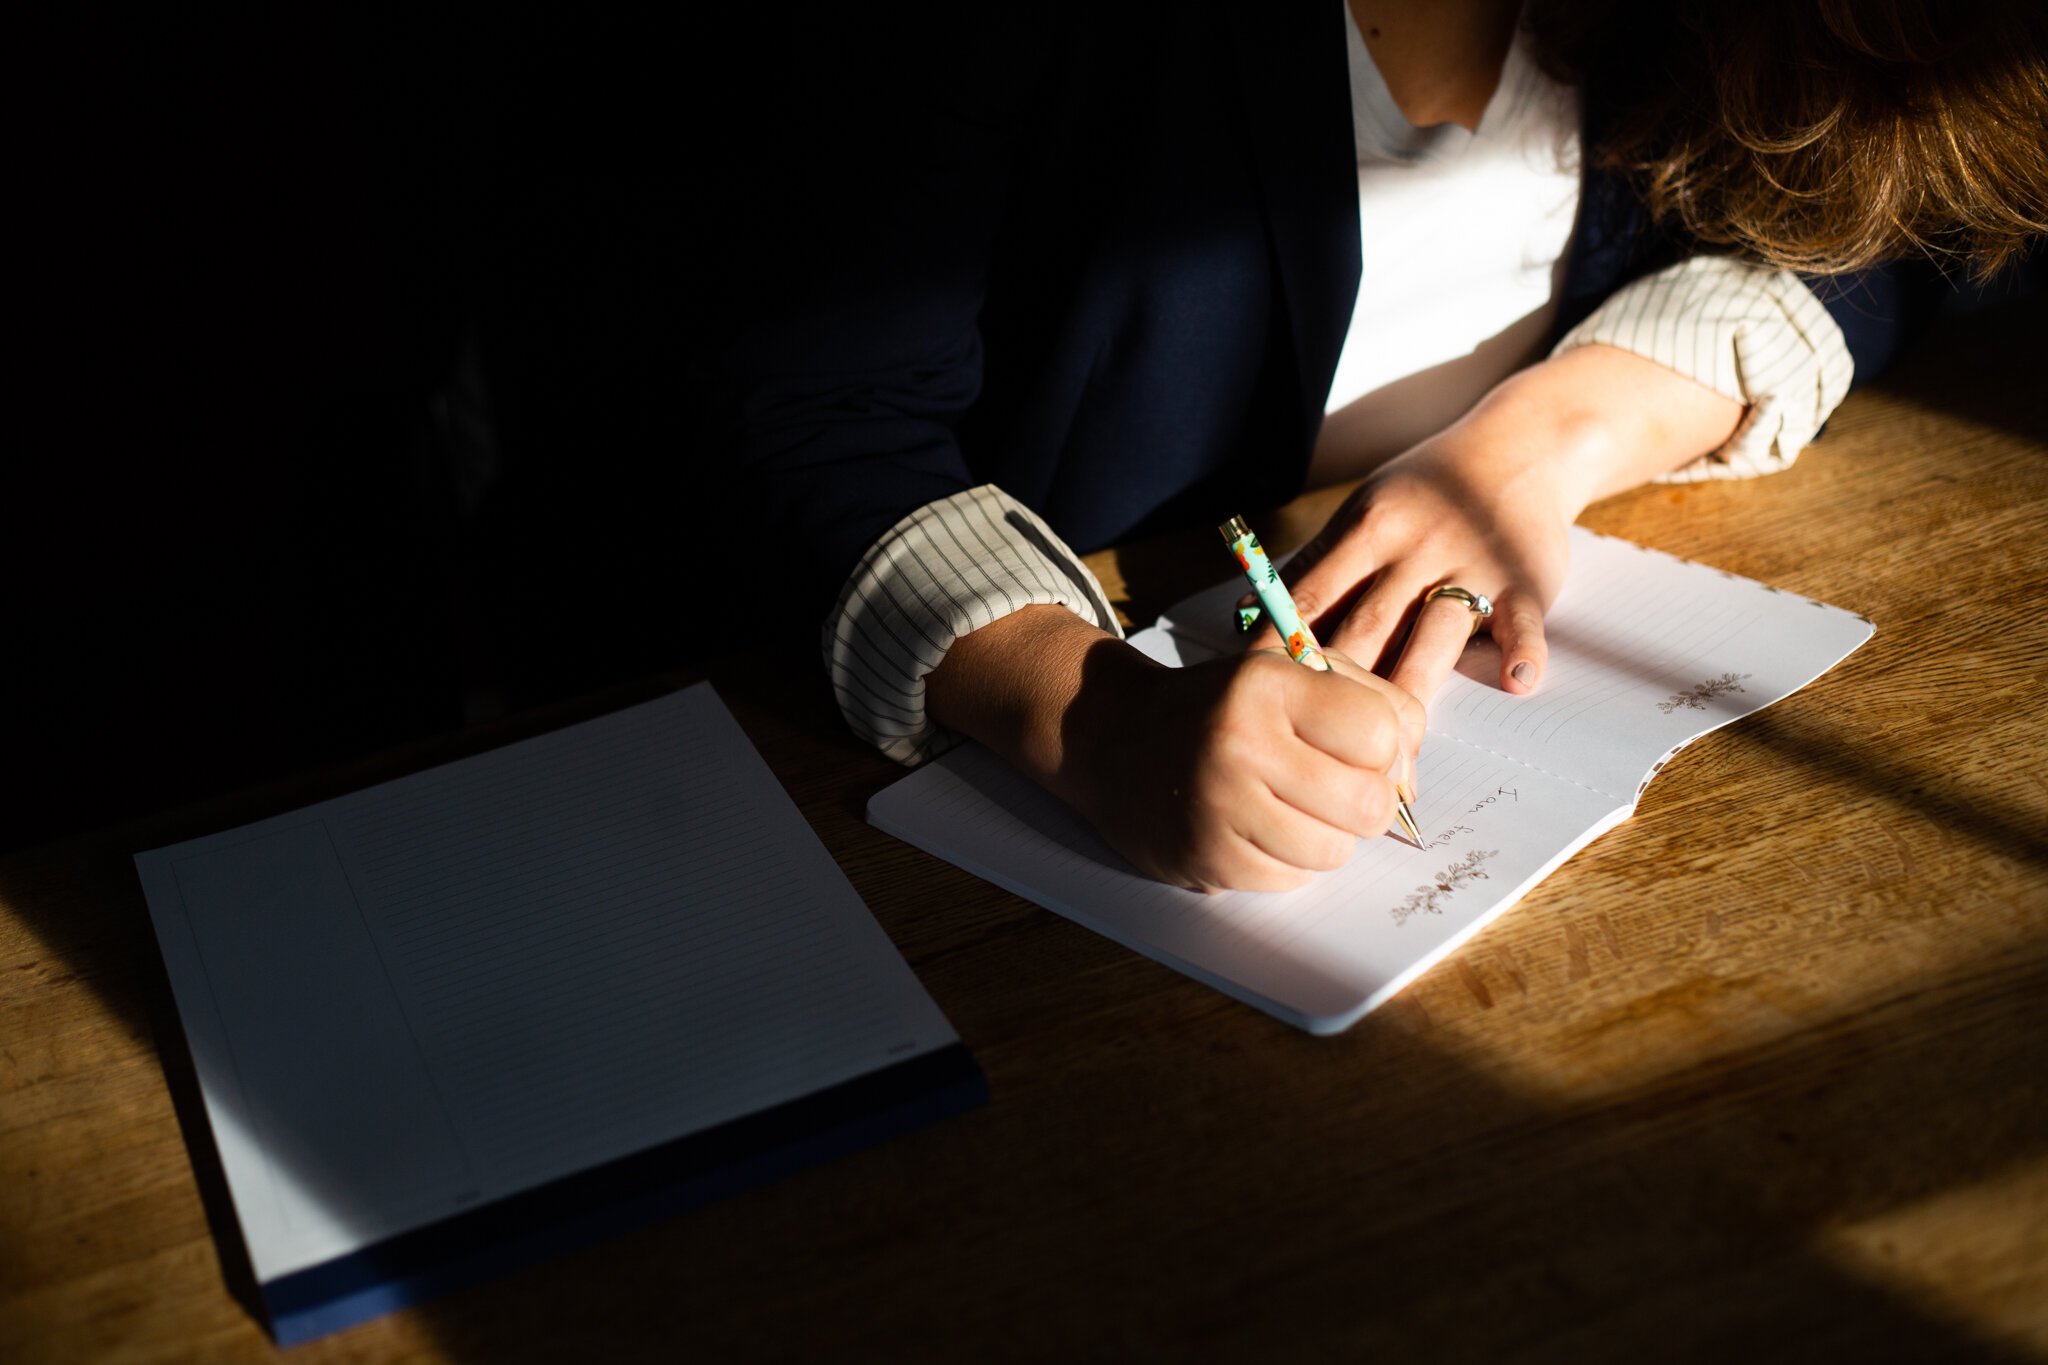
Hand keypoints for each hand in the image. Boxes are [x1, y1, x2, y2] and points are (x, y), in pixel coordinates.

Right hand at [1060, 643, 1423, 891]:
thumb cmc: (1223, 708)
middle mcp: (1239, 743)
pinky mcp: (1207, 860)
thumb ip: (1372, 704)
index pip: (1382, 734)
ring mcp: (1219, 807)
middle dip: (1363, 801)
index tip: (1352, 745)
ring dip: (1325, 836)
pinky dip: (1286, 862)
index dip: (1382, 747)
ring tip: (1289, 806)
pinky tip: (1255, 829)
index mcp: (1266, 684)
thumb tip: (1412, 782)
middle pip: (1368, 803)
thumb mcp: (1292, 674)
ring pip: (1335, 852)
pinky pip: (1292, 881)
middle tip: (1330, 785)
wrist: (1116, 742)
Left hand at [1252, 345, 1746, 713]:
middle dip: (1339, 690)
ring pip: (1434, 632)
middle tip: (1315, 750)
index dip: (1282, 647)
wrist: (1521, 445)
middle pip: (1366, 627)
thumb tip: (1249, 616)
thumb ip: (1319, 564)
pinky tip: (1515, 681)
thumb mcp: (1365, 511)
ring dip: (1414, 690)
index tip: (1256, 694)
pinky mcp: (1523, 579)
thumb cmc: (1427, 491)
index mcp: (1364, 530)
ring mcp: (1469, 562)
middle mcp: (1412, 547)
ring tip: (1395, 749)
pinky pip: (1521, 619)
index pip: (1312, 596)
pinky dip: (1521, 649)